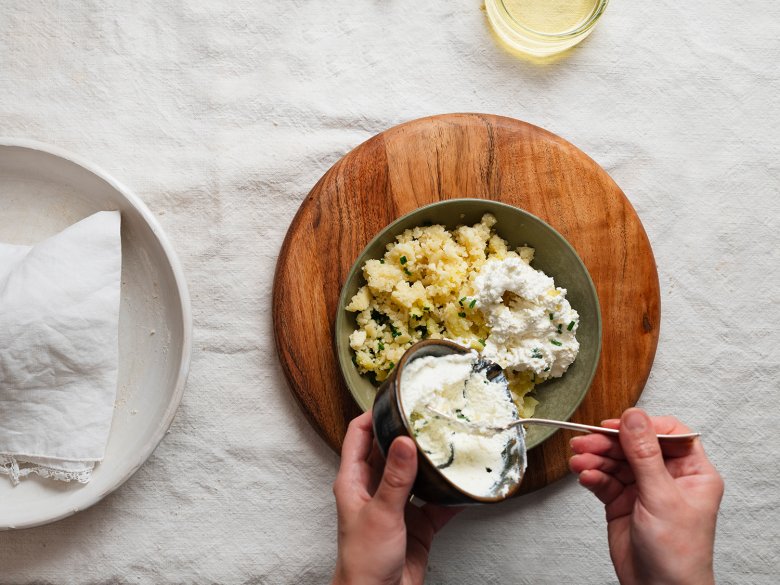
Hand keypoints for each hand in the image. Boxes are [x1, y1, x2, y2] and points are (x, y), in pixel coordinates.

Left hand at [332, 411, 459, 584]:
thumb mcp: (381, 514)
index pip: (358, 434)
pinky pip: (435, 503)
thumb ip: (395, 477)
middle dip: (408, 433)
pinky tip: (464, 485)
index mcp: (354, 480)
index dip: (373, 413)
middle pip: (390, 450)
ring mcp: (396, 505)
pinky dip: (449, 495)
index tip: (395, 399)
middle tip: (429, 416)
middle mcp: (374, 488)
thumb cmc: (363, 563)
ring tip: (449, 442)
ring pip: (415, 474)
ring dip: (431, 462)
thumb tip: (404, 440)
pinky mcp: (416, 524)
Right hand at [569, 408, 723, 584]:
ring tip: (579, 460)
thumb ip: (645, 454)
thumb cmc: (677, 554)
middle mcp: (668, 477)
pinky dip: (593, 475)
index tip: (619, 425)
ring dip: (595, 458)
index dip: (643, 426)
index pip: (669, 434)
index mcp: (692, 472)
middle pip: (635, 445)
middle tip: (586, 441)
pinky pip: (604, 479)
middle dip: (609, 443)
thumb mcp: (661, 497)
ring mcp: (643, 489)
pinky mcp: (622, 502)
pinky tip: (586, 476)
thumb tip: (635, 418)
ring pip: (616, 461)